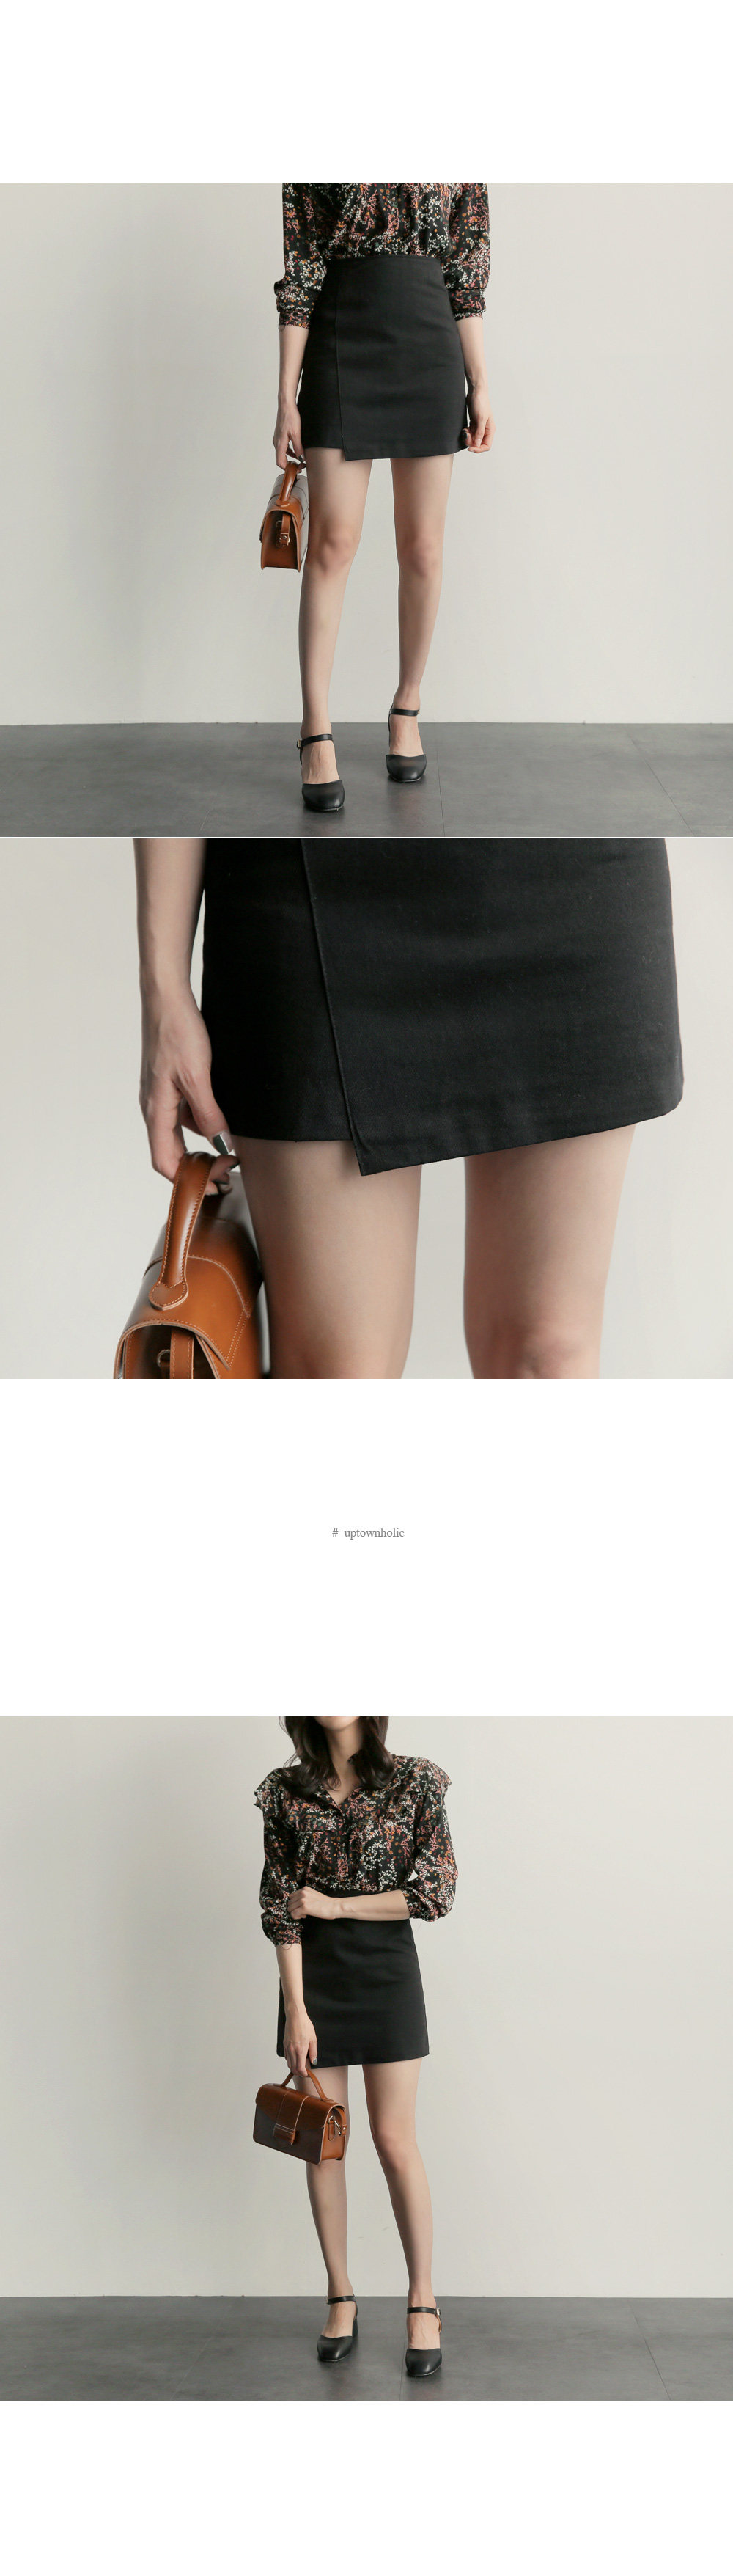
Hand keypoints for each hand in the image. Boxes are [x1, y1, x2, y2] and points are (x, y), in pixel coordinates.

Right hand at [139, 985, 236, 1189]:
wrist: (167, 998)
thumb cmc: (177, 1032)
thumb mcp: (198, 1077)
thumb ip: (209, 1114)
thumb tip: (221, 1145)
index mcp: (155, 1110)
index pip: (165, 1161)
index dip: (188, 1180)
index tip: (216, 1184)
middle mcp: (153, 1107)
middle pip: (171, 1152)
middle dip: (197, 1168)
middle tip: (227, 1173)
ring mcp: (160, 1097)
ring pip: (180, 1134)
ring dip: (202, 1145)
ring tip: (230, 1146)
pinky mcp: (169, 1085)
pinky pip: (183, 1115)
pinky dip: (202, 1123)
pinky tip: (221, 1117)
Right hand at [273, 397, 304, 468]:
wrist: (286, 405)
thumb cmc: (290, 417)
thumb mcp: (296, 434)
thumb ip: (298, 448)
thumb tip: (300, 458)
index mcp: (279, 443)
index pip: (280, 462)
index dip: (288, 468)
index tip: (297, 469)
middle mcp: (276, 442)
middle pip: (281, 459)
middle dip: (290, 465)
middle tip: (300, 465)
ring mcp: (277, 438)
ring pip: (282, 454)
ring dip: (290, 458)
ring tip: (300, 459)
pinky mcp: (280, 435)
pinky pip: (283, 447)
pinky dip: (290, 451)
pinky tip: (297, 450)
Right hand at [283, 2009, 318, 2078]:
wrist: (295, 2017)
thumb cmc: (305, 2026)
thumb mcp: (313, 2039)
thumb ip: (313, 2052)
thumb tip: (313, 2061)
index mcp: (300, 2051)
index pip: (300, 2069)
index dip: (304, 2074)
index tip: (308, 2074)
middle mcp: (292, 2051)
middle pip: (293, 2069)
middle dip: (299, 2073)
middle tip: (305, 2072)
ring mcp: (287, 2048)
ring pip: (289, 2064)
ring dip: (294, 2068)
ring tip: (301, 2066)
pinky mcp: (285, 2045)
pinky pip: (287, 2057)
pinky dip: (290, 2061)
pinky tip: (295, 2058)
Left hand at [287, 1888, 336, 1920]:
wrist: (333, 1906)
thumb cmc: (324, 1903)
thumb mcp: (313, 1895)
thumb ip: (304, 1896)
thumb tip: (294, 1904)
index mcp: (304, 1889)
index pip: (291, 1897)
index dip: (295, 1904)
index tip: (302, 1907)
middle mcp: (302, 1893)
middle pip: (289, 1903)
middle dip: (295, 1909)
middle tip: (304, 1912)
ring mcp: (303, 1900)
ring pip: (290, 1909)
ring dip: (296, 1913)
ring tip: (305, 1914)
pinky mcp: (304, 1907)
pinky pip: (293, 1914)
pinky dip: (297, 1917)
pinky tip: (305, 1916)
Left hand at [464, 381, 495, 453]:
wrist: (475, 392)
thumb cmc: (481, 403)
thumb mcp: (480, 419)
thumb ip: (479, 433)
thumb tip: (477, 444)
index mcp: (490, 430)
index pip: (486, 446)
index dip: (478, 449)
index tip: (469, 448)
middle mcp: (485, 430)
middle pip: (478, 444)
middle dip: (471, 442)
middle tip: (465, 434)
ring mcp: (479, 427)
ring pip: (473, 439)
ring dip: (467, 437)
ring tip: (464, 430)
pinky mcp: (474, 424)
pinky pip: (470, 434)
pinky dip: (466, 433)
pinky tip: (464, 428)